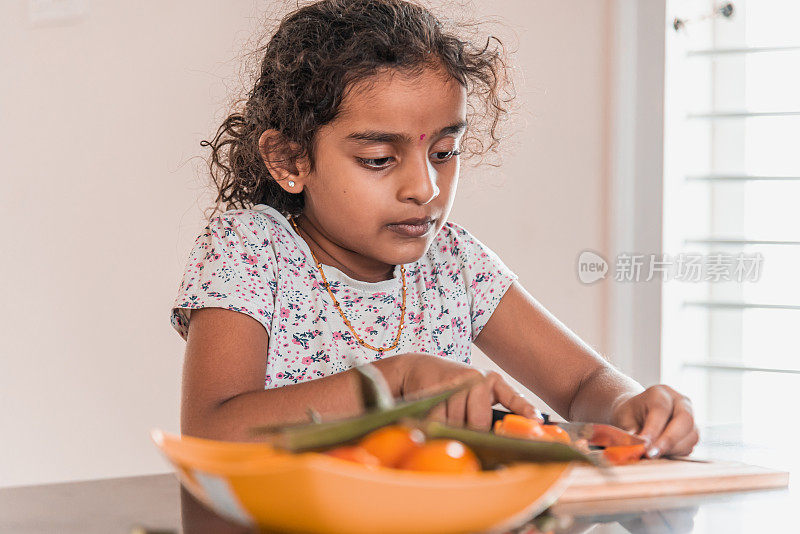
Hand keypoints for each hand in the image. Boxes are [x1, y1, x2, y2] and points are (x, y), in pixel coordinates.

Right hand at [398, 353, 540, 430]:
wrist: (421, 367)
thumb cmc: (455, 387)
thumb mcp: (477, 393)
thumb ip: (490, 412)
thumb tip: (498, 439)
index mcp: (493, 381)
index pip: (513, 397)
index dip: (525, 409)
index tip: (537, 420)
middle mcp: (477, 379)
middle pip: (479, 421)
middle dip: (471, 431)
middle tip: (464, 424)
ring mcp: (457, 383)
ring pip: (457, 423)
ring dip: (450, 427)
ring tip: (448, 414)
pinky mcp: (437, 389)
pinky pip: (439, 420)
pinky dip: (436, 423)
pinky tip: (436, 412)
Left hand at [611, 385, 698, 457]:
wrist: (639, 413)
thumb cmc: (631, 415)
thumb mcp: (624, 419)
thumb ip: (630, 431)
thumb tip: (636, 447)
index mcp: (659, 393)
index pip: (661, 409)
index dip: (653, 429)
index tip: (644, 446)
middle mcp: (679, 401)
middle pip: (685, 419)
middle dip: (669, 440)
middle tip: (652, 454)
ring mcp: (690, 416)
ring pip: (691, 435)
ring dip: (672, 449)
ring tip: (653, 454)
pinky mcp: (693, 431)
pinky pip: (690, 445)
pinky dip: (676, 453)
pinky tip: (661, 454)